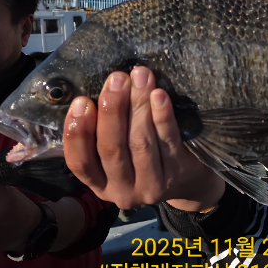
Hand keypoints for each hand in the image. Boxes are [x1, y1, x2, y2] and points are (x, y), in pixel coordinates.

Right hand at [63, 66, 224, 210]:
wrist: (189, 181)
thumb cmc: (145, 158)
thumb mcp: (119, 155)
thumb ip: (104, 132)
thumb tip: (101, 90)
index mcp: (100, 184)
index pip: (80, 162)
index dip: (78, 133)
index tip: (81, 101)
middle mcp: (122, 189)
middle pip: (111, 148)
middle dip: (112, 109)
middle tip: (116, 79)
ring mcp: (152, 184)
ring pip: (140, 143)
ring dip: (138, 106)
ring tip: (139, 78)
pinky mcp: (178, 173)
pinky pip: (169, 141)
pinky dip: (162, 117)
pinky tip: (159, 95)